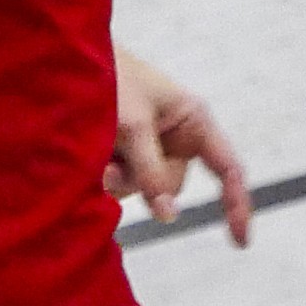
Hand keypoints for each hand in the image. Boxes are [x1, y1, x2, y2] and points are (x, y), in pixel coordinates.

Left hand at [109, 44, 254, 244]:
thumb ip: (151, 172)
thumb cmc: (109, 80)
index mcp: (194, 119)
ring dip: (117, 180)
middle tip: (112, 166)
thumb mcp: (132, 127)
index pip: (227, 169)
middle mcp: (176, 136)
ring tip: (97, 152)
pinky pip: (122, 185)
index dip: (237, 204)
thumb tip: (169, 216)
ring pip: (143, 189)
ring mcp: (149, 148)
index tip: (241, 242)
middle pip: (172, 185)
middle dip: (143, 182)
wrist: (64, 63)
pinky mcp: (123, 156)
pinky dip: (104, 179)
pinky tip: (92, 158)